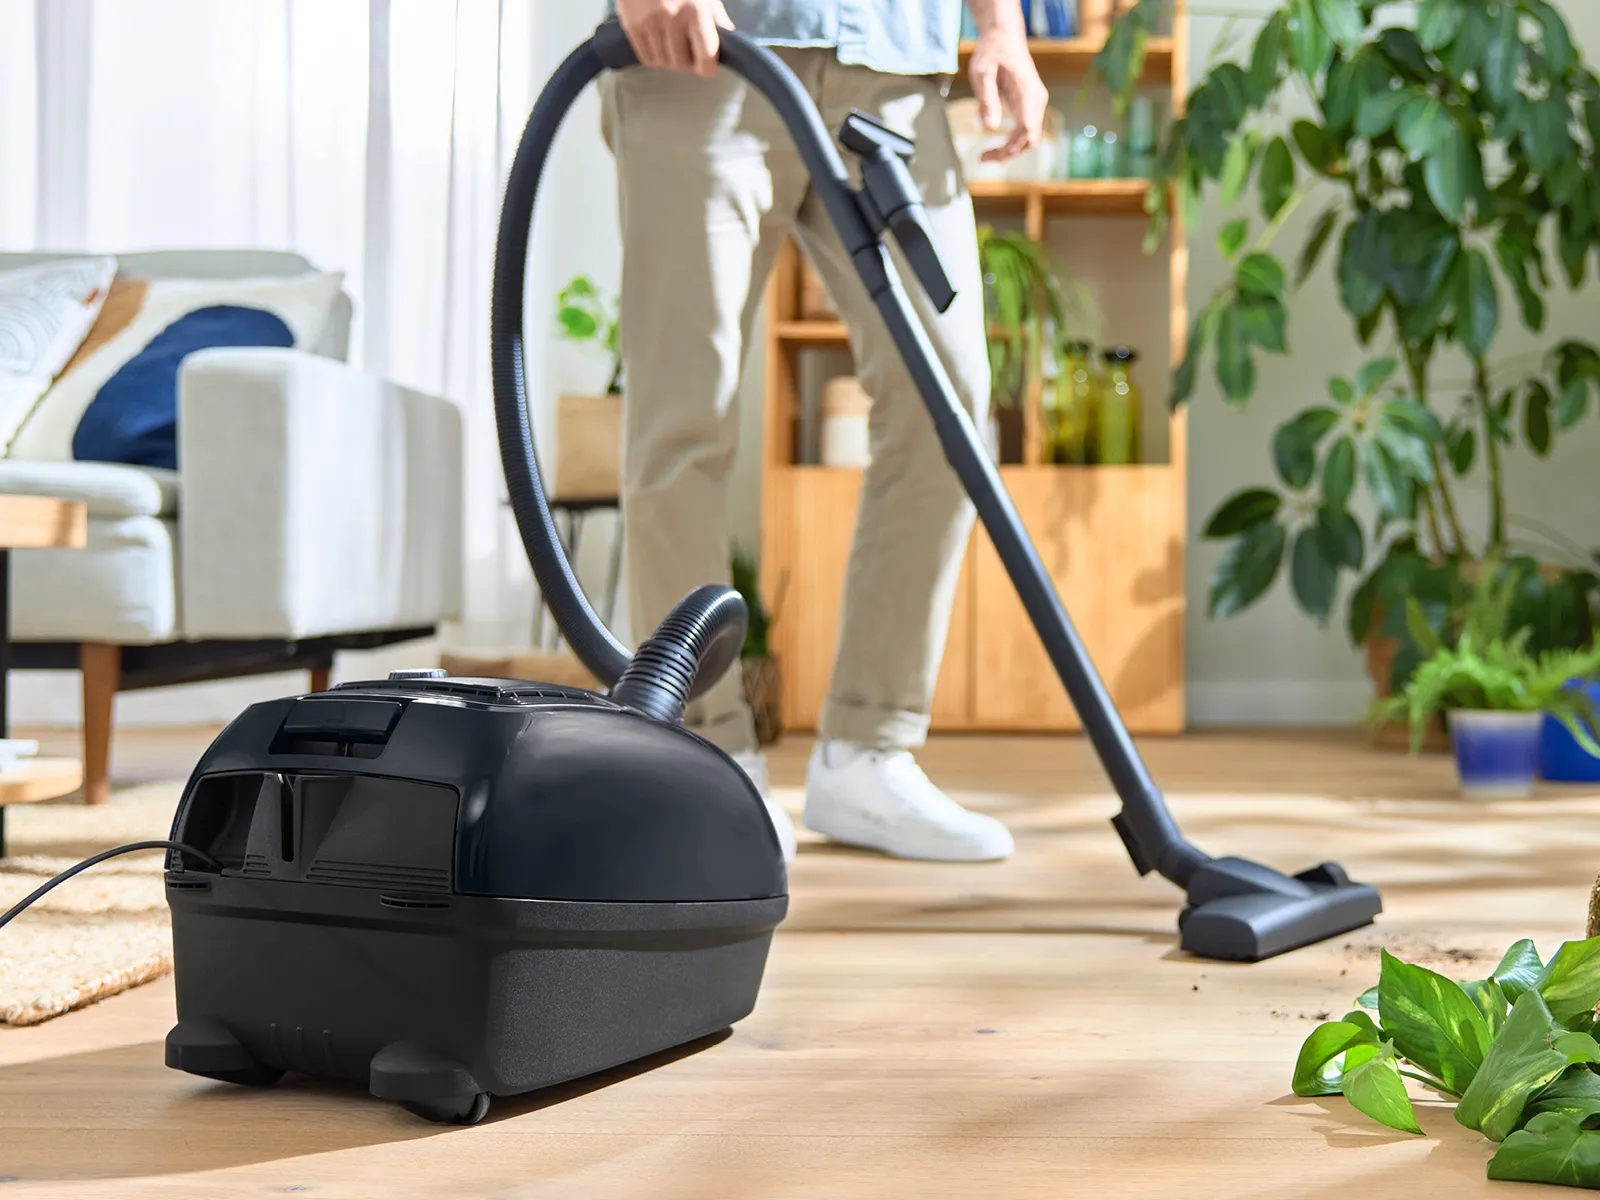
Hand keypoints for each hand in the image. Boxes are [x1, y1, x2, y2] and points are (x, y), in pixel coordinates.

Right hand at [617, 0, 732, 77]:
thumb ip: (718, 22)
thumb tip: (730, 47)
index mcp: (697, 11)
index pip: (706, 58)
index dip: (707, 66)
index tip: (706, 64)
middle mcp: (673, 18)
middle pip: (681, 64)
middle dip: (686, 62)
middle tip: (686, 51)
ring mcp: (650, 22)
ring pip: (663, 63)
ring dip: (668, 59)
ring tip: (670, 42)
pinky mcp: (632, 25)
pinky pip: (646, 58)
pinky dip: (653, 56)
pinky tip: (657, 42)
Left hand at [968, 30, 1047, 161]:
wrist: (1004, 35)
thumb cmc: (992, 51)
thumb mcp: (982, 74)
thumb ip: (987, 100)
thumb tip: (988, 129)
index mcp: (1027, 93)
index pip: (1025, 131)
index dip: (1009, 148)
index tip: (988, 156)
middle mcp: (1037, 99)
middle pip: (1030, 138)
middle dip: (1009, 153)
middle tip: (984, 159)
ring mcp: (1037, 101)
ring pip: (1030, 136)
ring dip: (1012, 149)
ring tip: (988, 155)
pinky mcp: (1031, 102)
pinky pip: (1027, 128)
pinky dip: (1014, 140)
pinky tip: (998, 144)